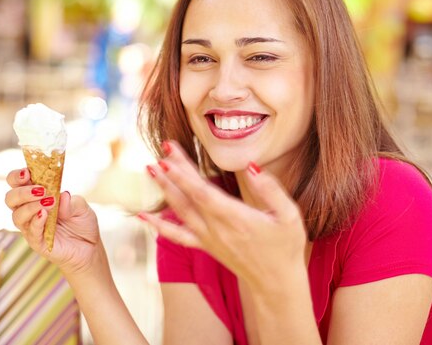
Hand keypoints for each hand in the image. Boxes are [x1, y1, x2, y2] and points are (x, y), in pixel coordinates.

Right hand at [4, 169, 99, 274]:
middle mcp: (29, 210)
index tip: (26, 171)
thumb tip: (63, 195)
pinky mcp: (37, 242)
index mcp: (36, 196)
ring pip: (17, 215)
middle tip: (40, 189)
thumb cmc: (81, 223)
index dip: (17, 176)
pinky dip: (36, 222)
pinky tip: (44, 214)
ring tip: (49, 201)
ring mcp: (31, 226)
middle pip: (11, 198)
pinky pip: (30, 231)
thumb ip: (72, 202)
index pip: (17, 183)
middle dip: (22, 191)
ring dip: (30, 206)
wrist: (89, 247)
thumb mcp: (82, 207)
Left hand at [142, 141, 306, 291]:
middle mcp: (216, 229)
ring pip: (180, 212)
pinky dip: (159, 226)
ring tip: (150, 168)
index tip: (169, 156)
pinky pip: (178, 236)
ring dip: (164, 189)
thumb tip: (251, 165)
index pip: (202, 193)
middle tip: (161, 148)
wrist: (276, 283)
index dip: (183, 174)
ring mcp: (208, 239)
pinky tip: (142, 216)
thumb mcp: (289, 215)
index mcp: (236, 218)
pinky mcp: (206, 247)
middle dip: (172, 171)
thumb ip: (270, 189)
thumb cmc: (285, 246)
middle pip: (188, 196)